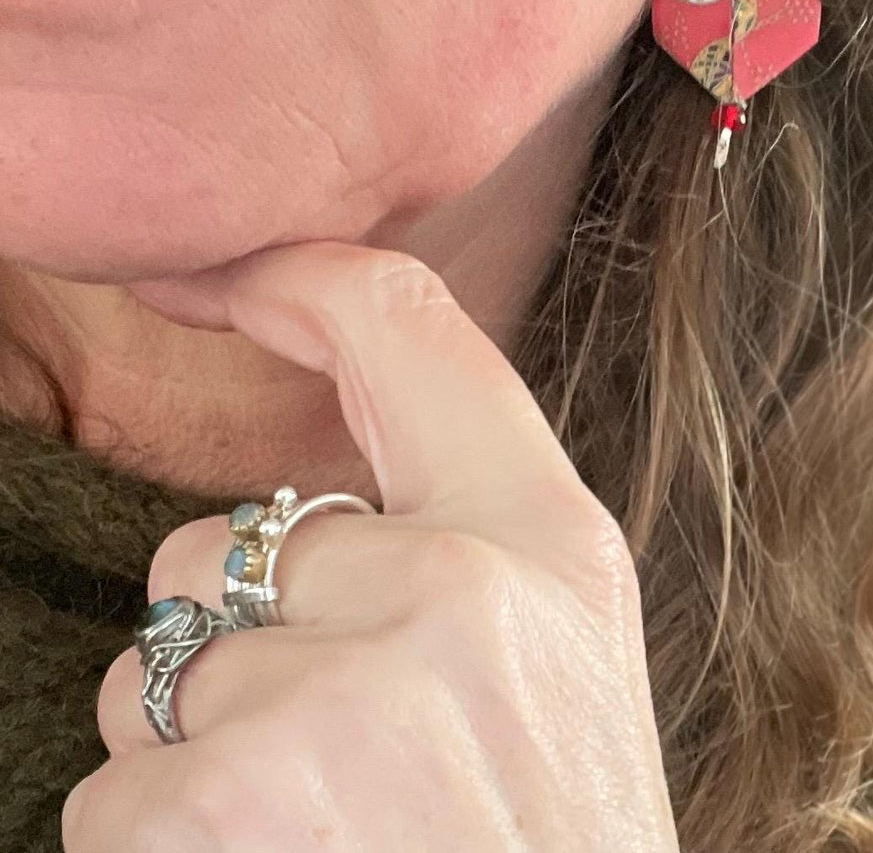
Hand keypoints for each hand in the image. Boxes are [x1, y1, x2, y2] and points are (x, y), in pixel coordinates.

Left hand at [63, 241, 678, 851]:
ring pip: (152, 679)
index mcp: (546, 541)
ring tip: (324, 837)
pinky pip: (114, 790)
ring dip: (196, 760)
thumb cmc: (553, 836)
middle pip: (222, 546)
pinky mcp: (228, 801)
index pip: (403, 329)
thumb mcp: (561, 658)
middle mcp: (455, 590)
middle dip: (237, 646)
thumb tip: (300, 505)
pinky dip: (162, 846)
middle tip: (346, 760)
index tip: (202, 273)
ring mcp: (340, 697)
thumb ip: (462, 546)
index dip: (287, 276)